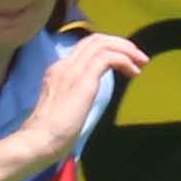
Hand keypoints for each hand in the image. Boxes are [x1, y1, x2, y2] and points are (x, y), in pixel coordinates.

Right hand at [18, 31, 149, 163]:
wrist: (38, 141)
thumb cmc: (50, 134)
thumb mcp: (63, 106)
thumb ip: (74, 95)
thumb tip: (85, 99)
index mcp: (57, 71)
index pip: (85, 47)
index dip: (108, 48)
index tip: (125, 61)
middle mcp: (63, 65)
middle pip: (95, 39)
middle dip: (121, 44)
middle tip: (138, 58)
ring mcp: (72, 70)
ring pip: (103, 44)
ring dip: (127, 50)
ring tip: (141, 63)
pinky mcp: (83, 80)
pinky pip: (108, 58)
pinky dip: (125, 60)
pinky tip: (133, 73)